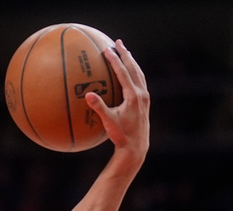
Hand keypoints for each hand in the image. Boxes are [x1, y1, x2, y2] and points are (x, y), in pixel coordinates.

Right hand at [86, 39, 149, 161]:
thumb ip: (99, 107)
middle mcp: (141, 93)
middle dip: (126, 54)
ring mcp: (145, 97)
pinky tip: (128, 72)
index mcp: (133, 96)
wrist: (137, 146)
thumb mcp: (108, 122)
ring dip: (131, 62)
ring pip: (138, 73)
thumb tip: (87, 94)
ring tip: (125, 52)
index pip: (123, 72)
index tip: (108, 49)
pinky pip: (139, 81)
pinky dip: (133, 72)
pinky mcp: (145, 102)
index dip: (115, 60)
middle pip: (134, 68)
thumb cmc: (121, 135)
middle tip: (118, 42)